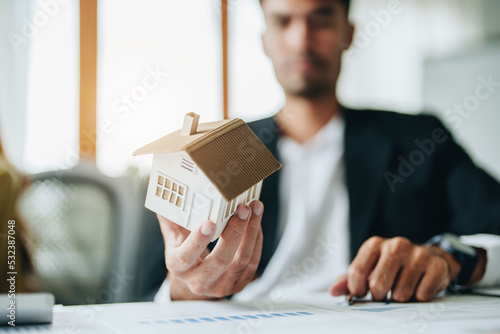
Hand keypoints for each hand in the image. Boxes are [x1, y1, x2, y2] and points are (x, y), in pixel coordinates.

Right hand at [157, 201, 263, 299]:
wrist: (195, 277)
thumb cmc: (185, 253)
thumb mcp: (174, 237)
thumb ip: (171, 217)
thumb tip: (167, 194)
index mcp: (179, 268)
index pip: (186, 257)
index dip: (198, 241)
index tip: (210, 223)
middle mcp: (199, 281)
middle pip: (220, 260)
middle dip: (234, 232)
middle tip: (242, 209)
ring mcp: (221, 286)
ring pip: (241, 261)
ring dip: (251, 232)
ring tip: (255, 209)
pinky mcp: (239, 284)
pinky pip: (252, 262)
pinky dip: (256, 239)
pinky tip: (256, 222)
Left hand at [329, 236, 463, 301]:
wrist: (428, 258)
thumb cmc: (392, 266)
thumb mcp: (369, 267)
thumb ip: (349, 279)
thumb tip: (333, 291)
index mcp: (374, 244)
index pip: (356, 273)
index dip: (357, 289)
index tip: (363, 293)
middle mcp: (395, 245)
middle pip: (378, 284)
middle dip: (379, 296)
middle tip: (385, 293)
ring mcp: (417, 254)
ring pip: (400, 294)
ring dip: (400, 298)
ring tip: (403, 288)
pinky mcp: (436, 266)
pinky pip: (422, 295)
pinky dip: (419, 298)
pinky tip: (419, 287)